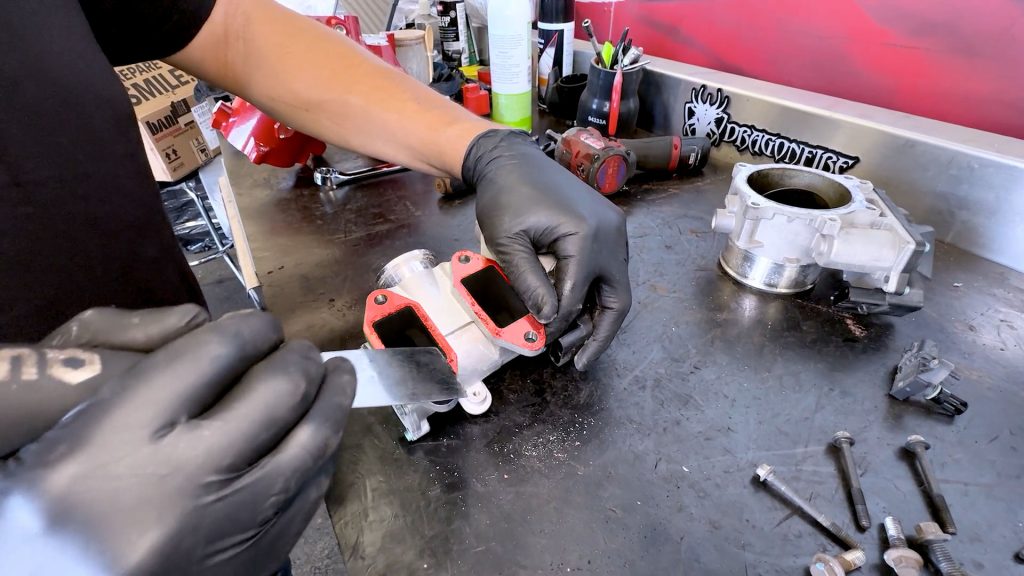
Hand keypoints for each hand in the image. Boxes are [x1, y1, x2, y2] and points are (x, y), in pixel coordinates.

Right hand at [0, 311, 355, 575]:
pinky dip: (321, 459)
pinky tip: (321, 438)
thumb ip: (126, 377)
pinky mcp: (245, 568)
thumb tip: (209, 335)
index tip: (259, 325)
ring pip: (307, 447)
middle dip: (298, 359)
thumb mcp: (47, 435)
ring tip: (336, 376)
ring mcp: (219, 533)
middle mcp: (175, 486)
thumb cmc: (35, 519)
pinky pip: (305, 501)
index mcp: (112, 440)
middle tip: (302, 349)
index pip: (212, 354)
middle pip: (274, 394)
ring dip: (331, 401)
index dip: (248, 328)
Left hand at [463, 129, 631, 369]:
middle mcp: (612, 235)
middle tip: (580, 362)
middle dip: (600, 335)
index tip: (539, 343)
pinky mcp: (609, 228)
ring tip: (577, 344)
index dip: (558, 326)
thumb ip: (529, 284)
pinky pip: (609, 270)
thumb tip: (548, 321)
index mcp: (587, 238)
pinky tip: (578, 312)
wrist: (512, 159)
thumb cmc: (505, 196)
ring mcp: (615, 230)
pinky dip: (596, 295)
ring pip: (616, 288)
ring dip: (598, 317)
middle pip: (617, 300)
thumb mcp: (509, 243)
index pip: (576, 298)